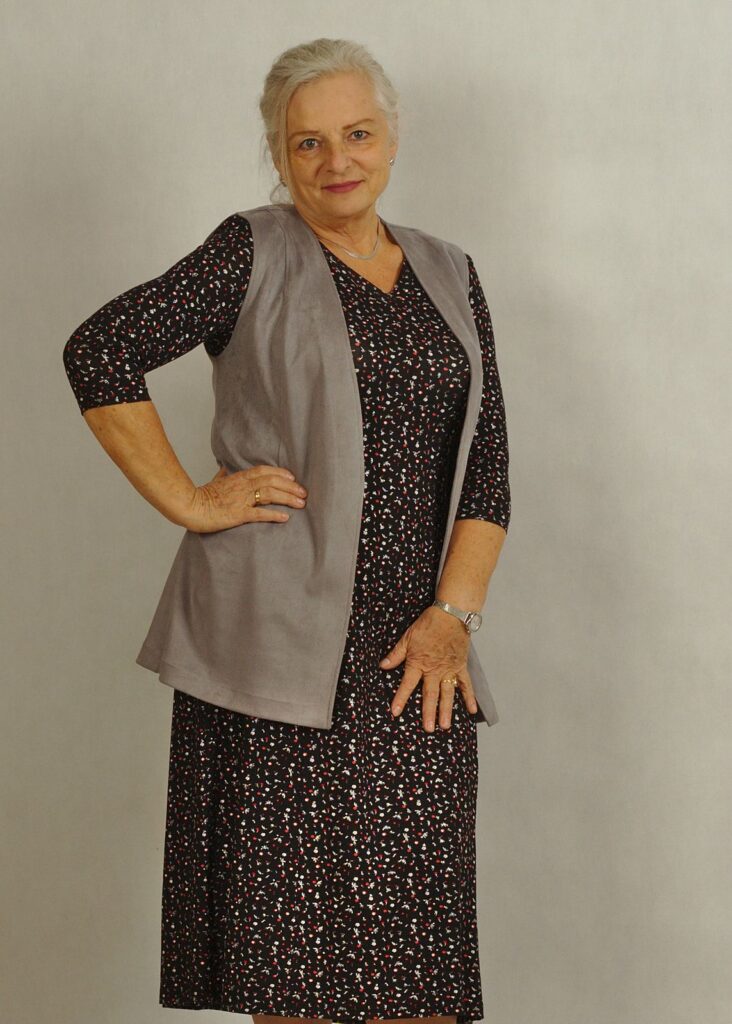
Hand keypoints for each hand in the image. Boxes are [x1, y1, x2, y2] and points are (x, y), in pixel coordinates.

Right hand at [182, 463, 307, 533]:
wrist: (189, 507)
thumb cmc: (200, 496)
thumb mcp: (214, 482)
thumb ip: (223, 474)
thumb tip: (225, 467)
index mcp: (238, 478)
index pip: (264, 471)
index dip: (280, 473)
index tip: (293, 478)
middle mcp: (242, 486)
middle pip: (272, 482)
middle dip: (290, 487)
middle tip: (304, 493)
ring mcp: (241, 500)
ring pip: (269, 494)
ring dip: (287, 498)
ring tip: (300, 504)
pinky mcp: (238, 514)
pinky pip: (259, 514)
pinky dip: (273, 514)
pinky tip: (285, 517)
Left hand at [379, 605, 479, 731]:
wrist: (450, 614)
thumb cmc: (428, 624)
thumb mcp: (407, 637)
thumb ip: (396, 654)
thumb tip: (383, 666)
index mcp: (419, 663)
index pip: (407, 684)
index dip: (400, 698)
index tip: (395, 712)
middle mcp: (434, 670)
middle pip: (430, 694)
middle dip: (428, 712)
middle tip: (428, 729)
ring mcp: (449, 669)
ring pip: (448, 693)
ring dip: (446, 710)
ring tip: (445, 726)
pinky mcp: (461, 666)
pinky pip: (466, 684)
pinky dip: (469, 697)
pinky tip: (471, 710)